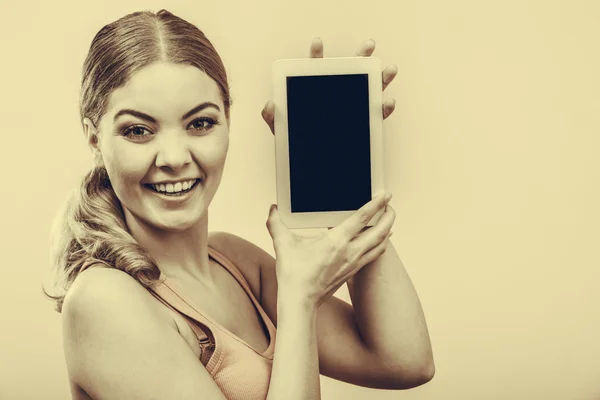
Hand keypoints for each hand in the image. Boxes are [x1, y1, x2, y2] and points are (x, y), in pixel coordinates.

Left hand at [261, 37, 398, 132]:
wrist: (313, 161)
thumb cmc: (297, 139)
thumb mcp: (281, 128)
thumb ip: (272, 116)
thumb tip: (270, 104)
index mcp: (317, 90)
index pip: (316, 68)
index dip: (316, 55)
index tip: (317, 42)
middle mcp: (338, 93)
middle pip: (351, 71)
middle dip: (361, 56)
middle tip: (369, 45)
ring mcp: (354, 106)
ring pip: (370, 88)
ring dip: (382, 78)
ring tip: (389, 68)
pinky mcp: (364, 123)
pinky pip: (377, 114)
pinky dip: (384, 108)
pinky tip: (388, 102)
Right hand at [266, 193, 395, 307]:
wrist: (300, 301)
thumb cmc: (294, 274)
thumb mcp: (283, 244)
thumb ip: (276, 223)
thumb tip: (272, 209)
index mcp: (336, 241)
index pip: (362, 218)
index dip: (377, 204)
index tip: (385, 194)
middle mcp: (350, 252)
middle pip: (381, 231)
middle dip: (389, 215)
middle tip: (389, 204)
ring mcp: (354, 263)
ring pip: (381, 244)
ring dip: (387, 230)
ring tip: (388, 220)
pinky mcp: (353, 272)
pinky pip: (374, 255)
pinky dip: (381, 244)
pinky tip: (380, 240)